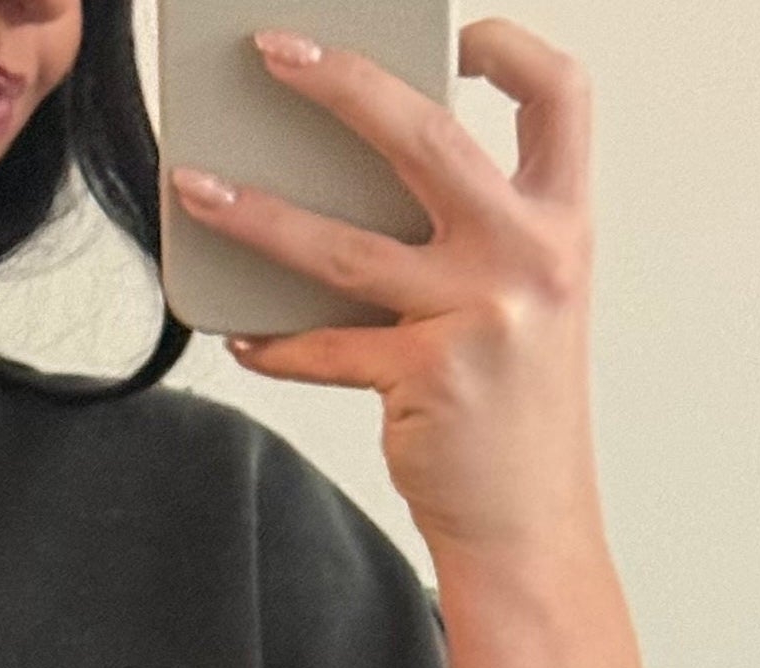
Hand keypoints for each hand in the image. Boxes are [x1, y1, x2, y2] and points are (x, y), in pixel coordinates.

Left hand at [169, 18, 602, 560]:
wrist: (531, 525)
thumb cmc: (519, 411)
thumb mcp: (529, 303)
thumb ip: (478, 234)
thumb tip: (366, 176)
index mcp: (562, 225)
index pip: (558, 97)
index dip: (509, 50)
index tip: (455, 39)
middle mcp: (527, 259)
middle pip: (425, 138)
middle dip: (342, 84)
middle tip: (275, 53)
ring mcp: (473, 318)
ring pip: (343, 246)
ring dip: (258, 214)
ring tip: (197, 187)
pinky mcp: (422, 379)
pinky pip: (324, 348)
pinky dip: (276, 343)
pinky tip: (244, 336)